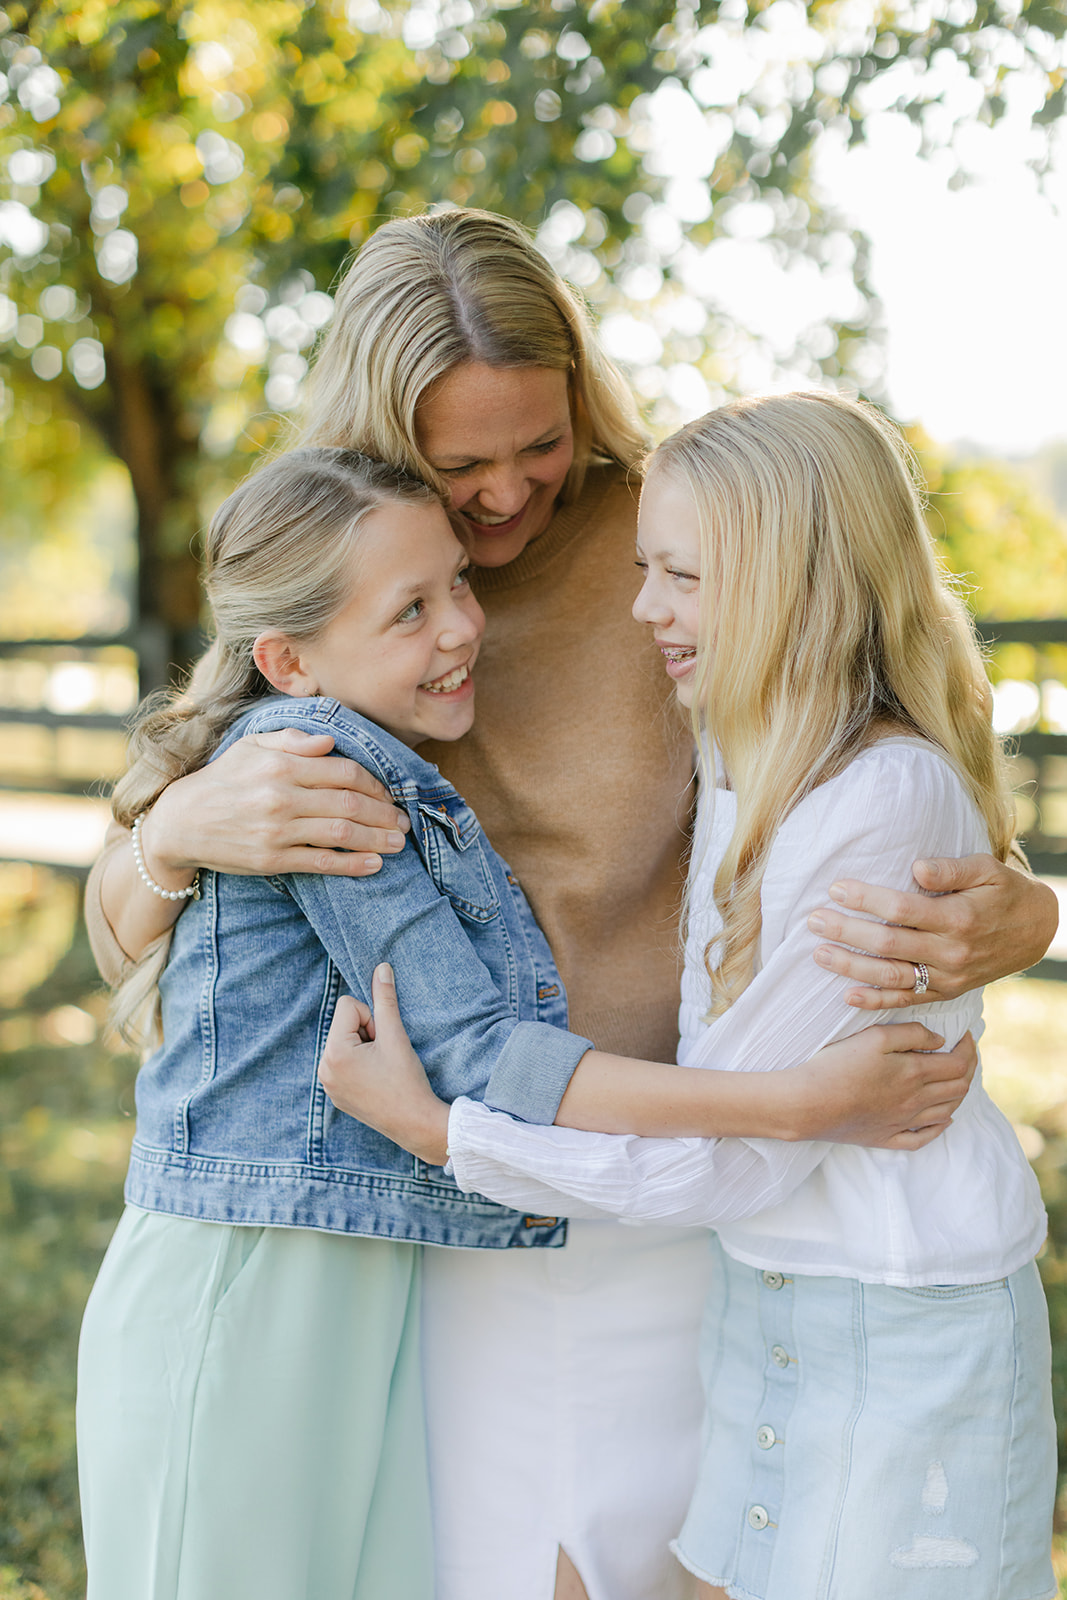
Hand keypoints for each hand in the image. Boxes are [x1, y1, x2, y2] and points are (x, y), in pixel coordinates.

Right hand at [144, 729, 409, 878]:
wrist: (180, 822)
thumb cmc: (221, 780)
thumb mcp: (250, 747)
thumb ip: (292, 740)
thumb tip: (331, 741)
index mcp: (281, 765)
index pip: (344, 772)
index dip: (375, 784)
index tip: (389, 794)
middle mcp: (282, 797)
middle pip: (350, 804)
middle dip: (384, 814)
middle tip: (404, 822)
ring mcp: (277, 831)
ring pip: (341, 834)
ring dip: (377, 839)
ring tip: (398, 843)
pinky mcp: (271, 860)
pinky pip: (321, 862)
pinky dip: (352, 864)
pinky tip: (373, 865)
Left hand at [318, 965, 449, 1164]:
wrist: (415, 1123)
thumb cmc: (406, 1079)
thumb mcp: (395, 1035)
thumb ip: (385, 999)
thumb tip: (381, 967)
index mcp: (334, 1052)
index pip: (348, 1006)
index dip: (372, 1018)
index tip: (384, 1042)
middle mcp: (323, 1069)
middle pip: (344, 1023)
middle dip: (366, 1032)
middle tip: (384, 1057)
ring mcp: (328, 1084)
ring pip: (344, 1041)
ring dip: (363, 1047)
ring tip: (381, 1069)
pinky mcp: (335, 1093)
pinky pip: (343, 1061)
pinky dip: (359, 1063)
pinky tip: (376, 1080)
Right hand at [787, 1023, 976, 1149]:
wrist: (808, 1103)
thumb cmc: (837, 1065)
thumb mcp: (875, 1036)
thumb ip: (912, 1034)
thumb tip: (940, 1040)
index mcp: (914, 1073)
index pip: (959, 1064)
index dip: (969, 1049)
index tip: (966, 1036)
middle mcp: (915, 1101)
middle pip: (958, 1089)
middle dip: (968, 1069)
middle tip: (964, 1054)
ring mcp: (902, 1122)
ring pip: (946, 1112)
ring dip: (958, 1095)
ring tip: (954, 1079)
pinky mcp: (886, 1137)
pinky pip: (923, 1138)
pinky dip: (939, 1128)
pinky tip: (943, 1119)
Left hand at [807, 854, 1058, 1008]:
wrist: (1036, 933)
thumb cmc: (1005, 893)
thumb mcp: (987, 870)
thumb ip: (950, 869)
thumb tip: (916, 868)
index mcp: (958, 918)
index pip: (902, 910)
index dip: (866, 900)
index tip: (836, 888)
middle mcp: (951, 952)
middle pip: (888, 945)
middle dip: (847, 932)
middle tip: (813, 920)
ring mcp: (948, 977)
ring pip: (891, 977)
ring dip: (851, 967)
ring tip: (819, 954)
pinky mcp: (946, 992)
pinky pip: (907, 1001)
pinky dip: (876, 1001)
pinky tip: (847, 996)